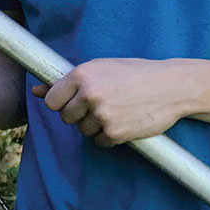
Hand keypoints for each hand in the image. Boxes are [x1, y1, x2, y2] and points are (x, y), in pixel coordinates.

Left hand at [33, 58, 194, 146]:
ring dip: (96, 125)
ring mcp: (101, 115)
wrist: (173, 86)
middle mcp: (89, 94)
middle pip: (66, 117)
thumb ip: (70, 81)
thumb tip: (36, 91)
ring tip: (118, 109)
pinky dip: (110, 135)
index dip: (63, 103)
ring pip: (83, 131)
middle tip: (103, 104)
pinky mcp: (114, 133)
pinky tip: (125, 121)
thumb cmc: (138, 74)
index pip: (51, 101)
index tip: (74, 101)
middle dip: (80, 114)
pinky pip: (100, 141)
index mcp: (84, 73)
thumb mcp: (104, 68)